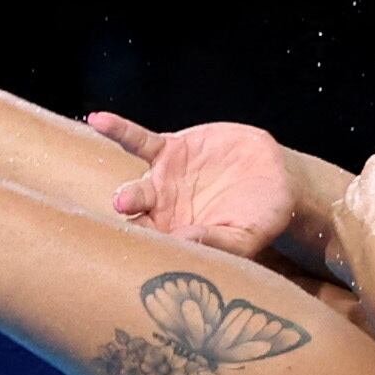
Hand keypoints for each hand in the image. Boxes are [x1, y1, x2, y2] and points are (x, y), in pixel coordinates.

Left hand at [87, 115, 305, 261]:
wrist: (275, 177)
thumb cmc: (260, 217)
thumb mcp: (245, 235)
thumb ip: (217, 241)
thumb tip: (187, 242)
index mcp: (176, 239)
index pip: (156, 247)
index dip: (150, 250)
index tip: (147, 255)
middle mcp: (162, 214)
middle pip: (140, 222)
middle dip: (134, 228)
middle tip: (134, 239)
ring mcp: (162, 181)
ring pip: (137, 187)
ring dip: (129, 193)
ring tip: (123, 200)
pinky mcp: (168, 151)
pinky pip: (139, 140)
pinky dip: (120, 130)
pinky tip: (99, 120)